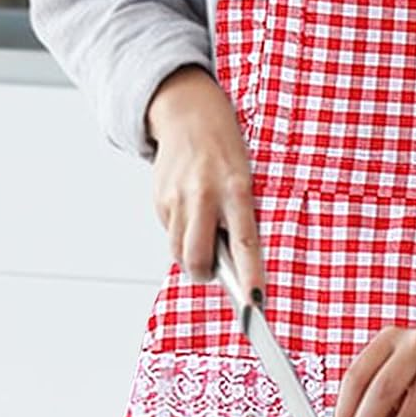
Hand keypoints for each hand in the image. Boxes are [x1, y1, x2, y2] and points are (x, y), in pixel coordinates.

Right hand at [145, 65, 262, 296]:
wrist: (190, 113)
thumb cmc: (226, 150)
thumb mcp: (245, 178)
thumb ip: (239, 217)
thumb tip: (233, 265)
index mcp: (237, 189)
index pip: (246, 243)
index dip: (251, 276)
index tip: (257, 303)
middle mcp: (205, 195)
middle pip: (198, 258)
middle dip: (205, 274)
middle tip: (214, 271)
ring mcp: (177, 198)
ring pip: (179, 252)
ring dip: (191, 257)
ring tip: (204, 235)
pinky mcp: (159, 199)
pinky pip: (169, 233)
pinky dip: (180, 234)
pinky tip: (190, 212)